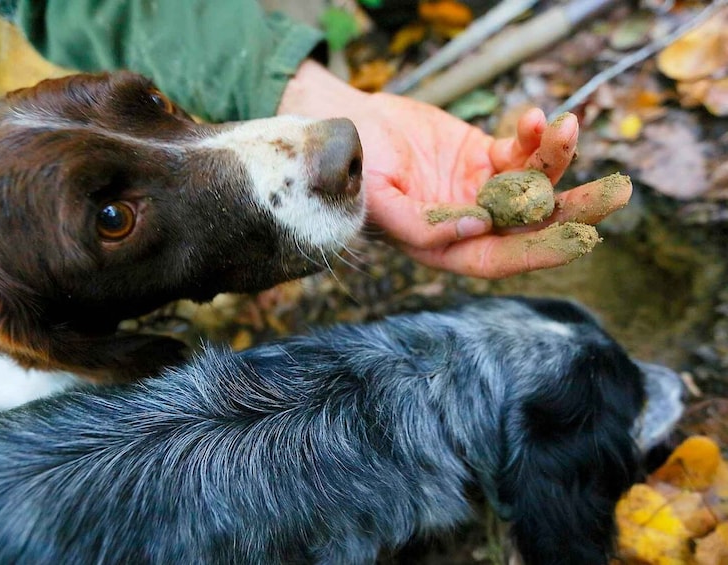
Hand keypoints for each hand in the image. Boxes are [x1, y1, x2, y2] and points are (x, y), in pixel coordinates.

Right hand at [278, 61, 631, 278]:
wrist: (344, 123)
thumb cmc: (354, 169)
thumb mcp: (377, 201)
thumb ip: (419, 225)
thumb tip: (477, 228)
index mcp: (443, 247)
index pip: (499, 257)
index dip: (538, 251)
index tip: (578, 237)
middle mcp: (468, 223)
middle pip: (531, 225)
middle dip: (573, 210)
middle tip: (615, 193)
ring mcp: (479, 188)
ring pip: (534, 183)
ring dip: (559, 159)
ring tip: (571, 126)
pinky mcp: (483, 156)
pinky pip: (519, 150)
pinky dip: (532, 135)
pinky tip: (536, 116)